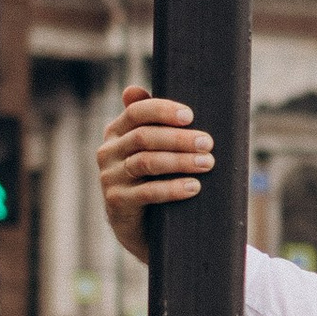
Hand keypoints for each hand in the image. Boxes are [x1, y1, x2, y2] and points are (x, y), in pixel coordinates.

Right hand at [99, 87, 214, 260]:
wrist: (138, 226)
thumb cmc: (150, 178)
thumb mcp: (149, 149)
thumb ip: (149, 121)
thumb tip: (134, 89)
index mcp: (116, 132)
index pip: (136, 112)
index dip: (163, 111)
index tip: (190, 116)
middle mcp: (108, 152)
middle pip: (144, 137)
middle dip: (179, 138)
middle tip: (208, 143)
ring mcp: (110, 178)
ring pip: (146, 162)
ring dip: (180, 161)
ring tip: (207, 163)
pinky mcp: (116, 203)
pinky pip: (147, 192)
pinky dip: (172, 189)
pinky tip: (193, 187)